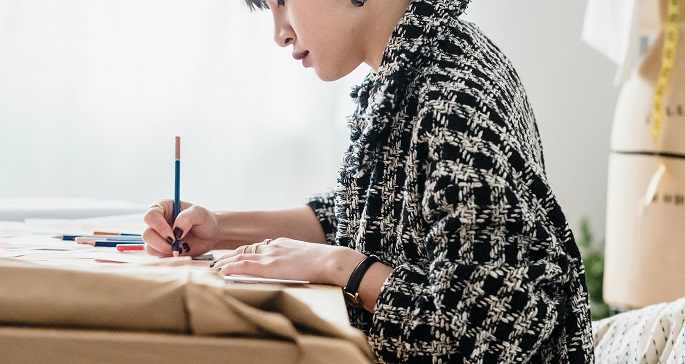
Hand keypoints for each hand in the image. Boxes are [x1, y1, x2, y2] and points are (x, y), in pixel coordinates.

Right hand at [143, 200, 218, 256]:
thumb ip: (187, 218)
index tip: (173, 235)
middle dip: (160, 241)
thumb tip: (176, 230)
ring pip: (149, 246)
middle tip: (176, 244)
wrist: (212, 236)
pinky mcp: (161, 249)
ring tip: (180, 248)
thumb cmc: (205, 221)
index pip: (150, 215)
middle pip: (146, 233)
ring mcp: (158, 236)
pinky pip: (156, 255)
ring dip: (163, 249)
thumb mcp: (200, 213)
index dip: (158, 226)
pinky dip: (166, 256)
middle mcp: (157, 222)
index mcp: (163, 208)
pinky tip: (179, 251)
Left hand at [212, 238, 364, 284]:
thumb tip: (287, 270)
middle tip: (214, 263)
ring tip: (212, 268)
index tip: (231, 257)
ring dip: (224, 262)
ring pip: (240, 256)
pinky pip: (245, 265)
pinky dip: (231, 267)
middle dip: (228, 257)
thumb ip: (292, 261)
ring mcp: (270, 255)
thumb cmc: (323, 263)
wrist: (330, 261)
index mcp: (281, 244)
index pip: (255, 248)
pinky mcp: (270, 266)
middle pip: (244, 250)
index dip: (241, 253)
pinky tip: (222, 271)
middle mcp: (272, 246)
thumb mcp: (304, 258)